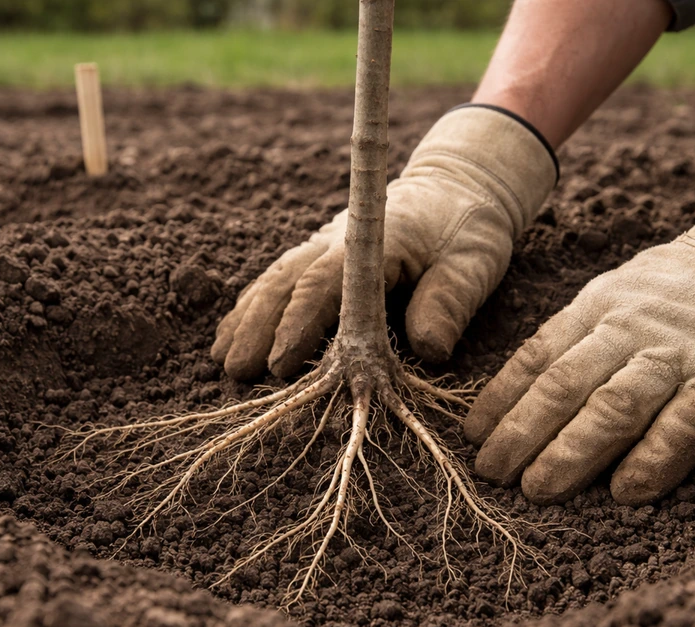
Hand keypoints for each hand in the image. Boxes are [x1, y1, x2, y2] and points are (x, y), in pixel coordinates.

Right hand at [212, 105, 557, 380]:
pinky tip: (231, 332)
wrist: (458, 186)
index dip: (300, 325)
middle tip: (236, 373)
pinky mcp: (319, 253)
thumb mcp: (473, 264)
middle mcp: (337, 240)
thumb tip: (430, 351)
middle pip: (285, 282)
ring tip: (222, 361)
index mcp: (373, 240)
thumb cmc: (468, 227)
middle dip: (258, 329)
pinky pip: (278, 278)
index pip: (326, 284)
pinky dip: (251, 305)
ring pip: (274, 279)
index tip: (279, 364)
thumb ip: (449, 303)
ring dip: (246, 320)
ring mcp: (323, 243)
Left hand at [465, 149, 694, 505]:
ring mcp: (678, 355)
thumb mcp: (613, 295)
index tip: (472, 437)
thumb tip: (518, 399)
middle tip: (492, 474)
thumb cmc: (674, 290)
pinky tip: (626, 494)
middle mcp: (629, 330)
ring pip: (614, 407)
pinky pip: (685, 427)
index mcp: (595, 308)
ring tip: (538, 490)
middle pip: (564, 386)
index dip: (500, 399)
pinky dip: (654, 460)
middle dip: (522, 433)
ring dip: (571, 453)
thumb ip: (574, 340)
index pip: (536, 357)